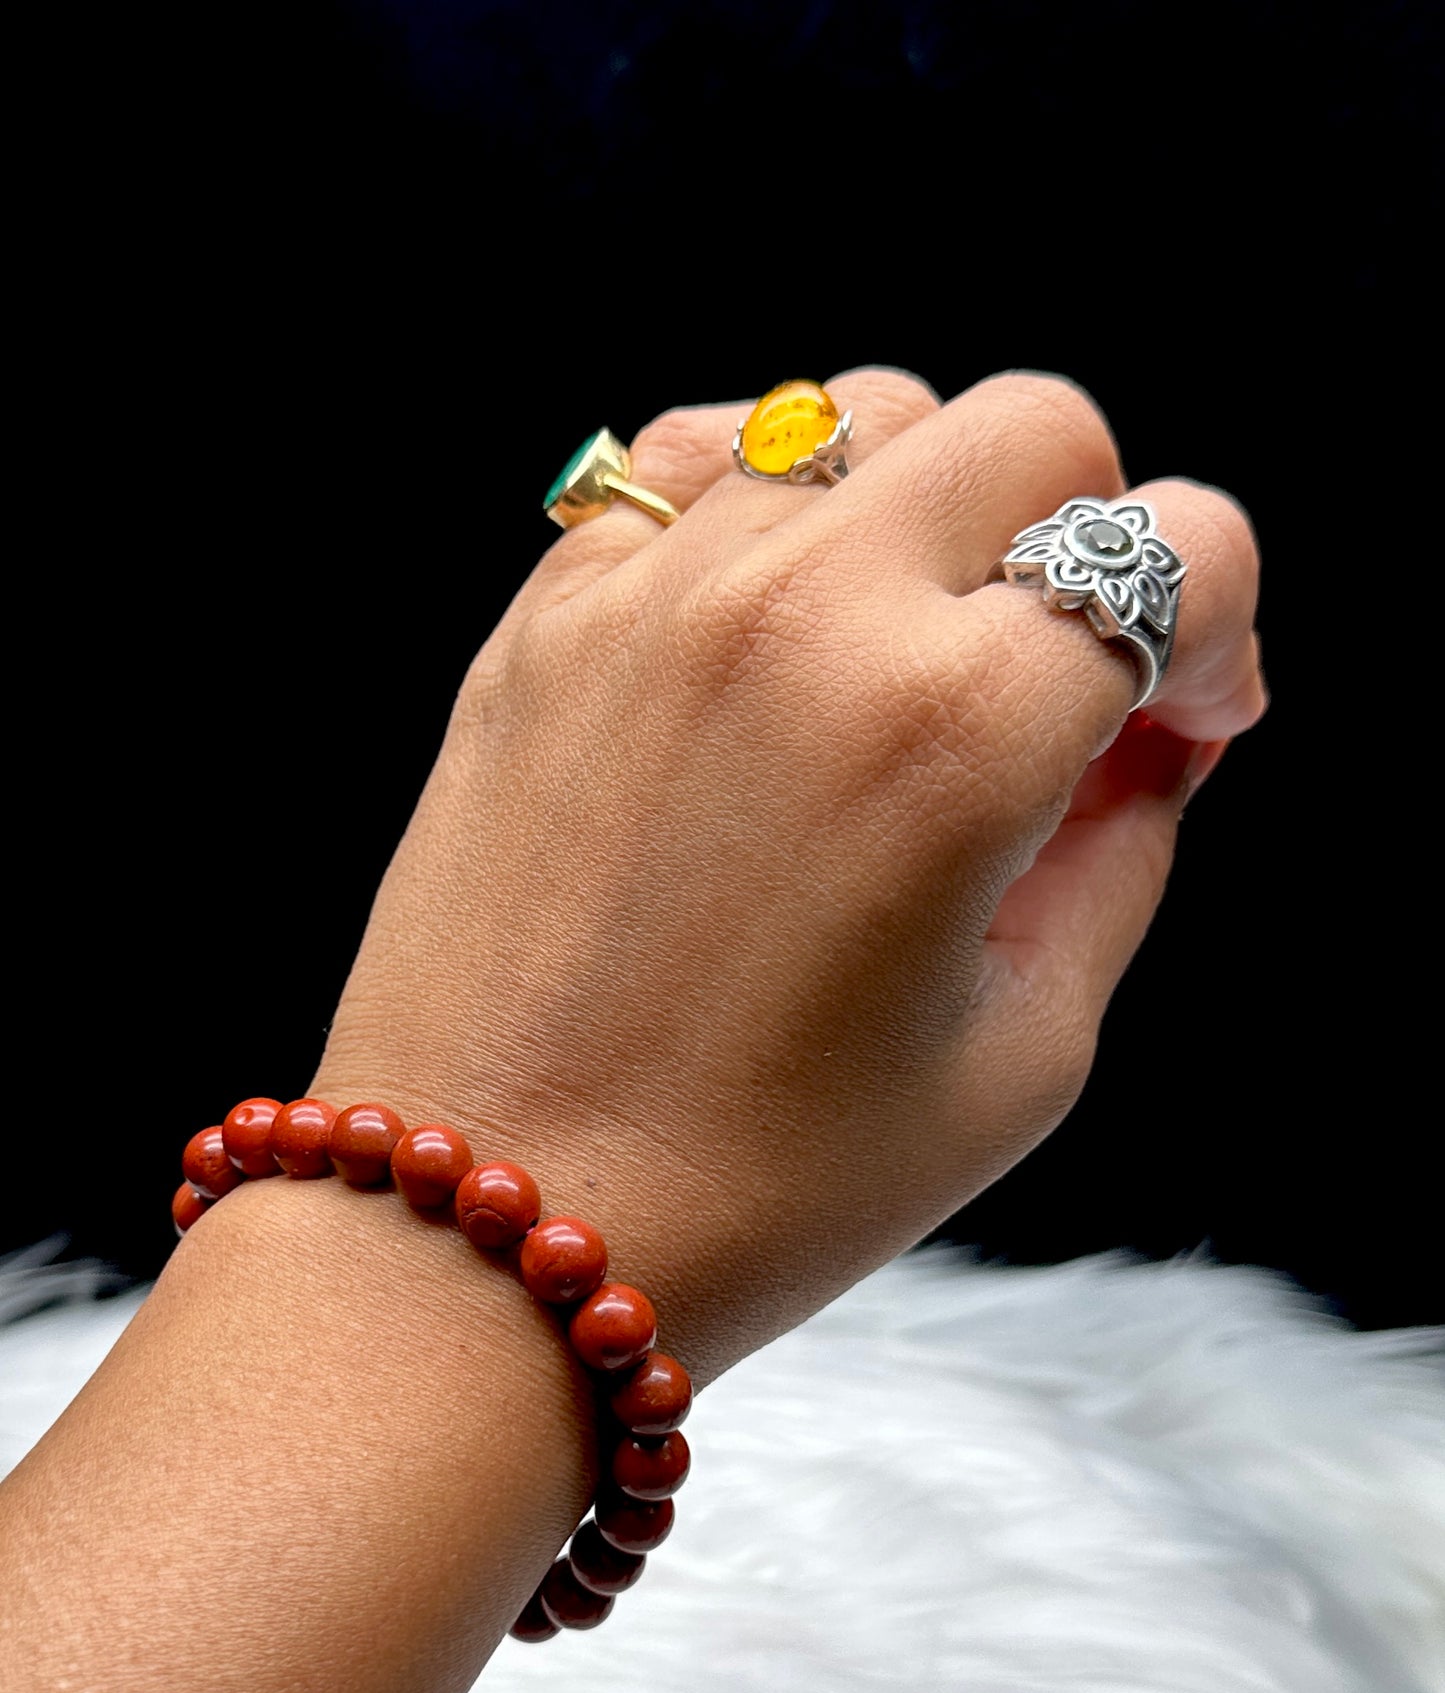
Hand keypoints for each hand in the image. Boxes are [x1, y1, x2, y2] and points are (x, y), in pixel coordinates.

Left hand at [315, 367, 1263, 1381]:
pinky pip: (693, 458)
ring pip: (861, 412)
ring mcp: (659, 595)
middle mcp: (809, 612)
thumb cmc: (767, 1183)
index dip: (1221, 628)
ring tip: (909, 649)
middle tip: (1059, 679)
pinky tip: (774, 618)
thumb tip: (1148, 733)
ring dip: (933, 509)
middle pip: (1034, 430)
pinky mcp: (549, 616)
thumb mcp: (1023, 1053)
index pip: (1178, 547)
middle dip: (1093, 537)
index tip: (1186, 717)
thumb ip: (1124, 855)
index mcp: (958, 729)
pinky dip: (768, 504)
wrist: (487, 1224)